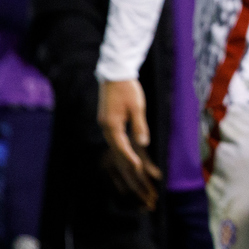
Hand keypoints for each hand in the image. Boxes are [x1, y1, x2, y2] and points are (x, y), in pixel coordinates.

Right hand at [98, 79, 161, 209]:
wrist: (115, 73)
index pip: (121, 146)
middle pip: (116, 148)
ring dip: (123, 155)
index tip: (138, 169)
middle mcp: (106, 126)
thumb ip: (139, 126)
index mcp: (112, 124)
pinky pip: (114, 137)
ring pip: (114, 143)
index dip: (130, 158)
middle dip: (126, 161)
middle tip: (137, 174)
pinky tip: (127, 151)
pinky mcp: (108, 119)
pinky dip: (121, 145)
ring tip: (132, 168)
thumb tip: (143, 143)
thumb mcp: (137, 107)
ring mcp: (105, 123)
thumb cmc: (128, 89)